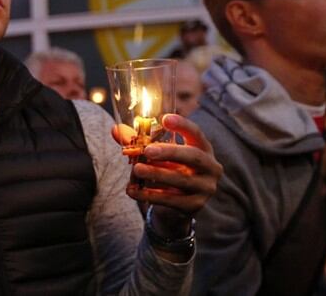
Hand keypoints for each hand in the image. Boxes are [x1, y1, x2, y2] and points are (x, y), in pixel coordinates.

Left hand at [112, 113, 222, 235]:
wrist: (177, 203)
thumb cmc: (168, 169)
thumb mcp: (158, 154)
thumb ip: (139, 142)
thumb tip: (115, 130)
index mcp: (202, 147)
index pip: (196, 133)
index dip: (182, 125)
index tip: (165, 119)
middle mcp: (210, 166)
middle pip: (193, 156)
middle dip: (169, 152)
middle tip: (148, 150)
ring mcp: (205, 187)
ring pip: (181, 180)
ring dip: (157, 173)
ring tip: (137, 169)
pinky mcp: (195, 205)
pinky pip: (171, 200)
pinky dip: (150, 195)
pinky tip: (132, 190)